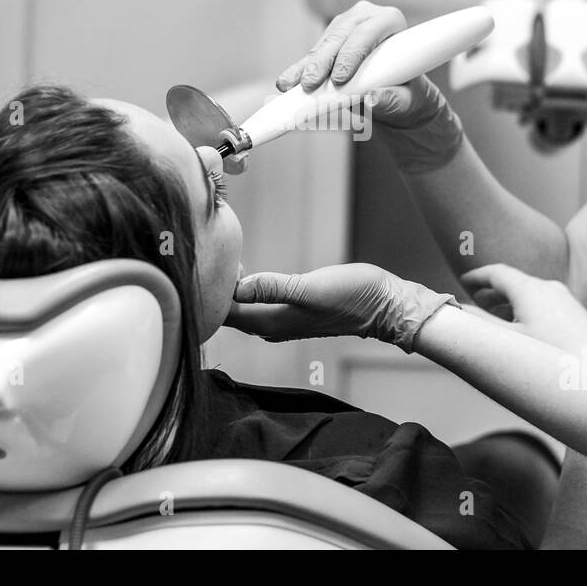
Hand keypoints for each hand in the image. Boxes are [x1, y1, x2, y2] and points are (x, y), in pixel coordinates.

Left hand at [228, 262, 457, 352]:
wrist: (386, 306)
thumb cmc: (353, 297)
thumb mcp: (310, 288)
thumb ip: (273, 287)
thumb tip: (237, 286)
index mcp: (272, 322)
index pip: (226, 314)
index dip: (210, 294)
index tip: (201, 268)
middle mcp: (273, 325)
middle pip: (230, 314)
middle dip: (215, 293)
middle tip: (206, 260)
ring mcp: (283, 320)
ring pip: (244, 309)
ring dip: (230, 292)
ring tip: (221, 264)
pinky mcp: (294, 311)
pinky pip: (259, 304)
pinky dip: (247, 290)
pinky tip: (247, 273)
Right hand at [275, 1, 464, 170]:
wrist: (401, 95)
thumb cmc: (410, 94)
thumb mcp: (408, 101)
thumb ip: (394, 100)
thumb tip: (373, 98)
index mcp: (390, 21)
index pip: (368, 33)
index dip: (351, 54)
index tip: (340, 79)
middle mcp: (365, 17)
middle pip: (339, 36)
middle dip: (322, 62)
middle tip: (310, 85)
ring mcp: (344, 27)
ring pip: (322, 45)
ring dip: (306, 67)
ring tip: (292, 86)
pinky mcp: (328, 44)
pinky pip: (311, 57)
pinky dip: (298, 71)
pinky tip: (285, 83)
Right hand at [460, 264, 586, 353]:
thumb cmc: (550, 361)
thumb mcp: (507, 343)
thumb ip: (478, 324)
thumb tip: (457, 311)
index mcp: (530, 289)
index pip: (497, 273)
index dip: (477, 277)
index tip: (463, 282)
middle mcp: (551, 289)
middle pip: (515, 282)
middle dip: (493, 292)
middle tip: (474, 301)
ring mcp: (569, 302)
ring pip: (532, 295)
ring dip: (511, 303)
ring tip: (496, 318)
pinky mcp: (581, 317)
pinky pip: (547, 306)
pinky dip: (528, 311)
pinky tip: (526, 333)